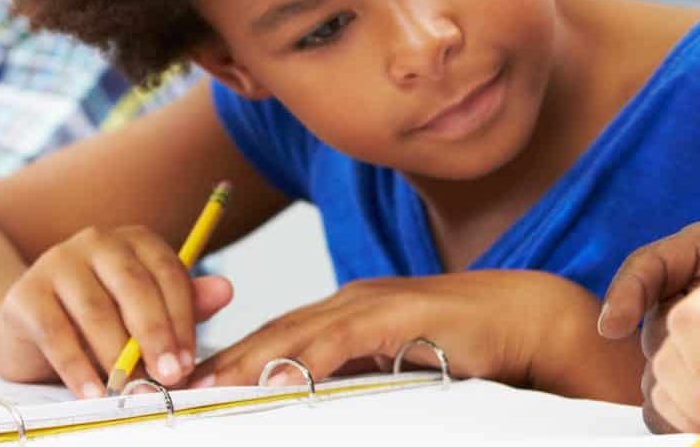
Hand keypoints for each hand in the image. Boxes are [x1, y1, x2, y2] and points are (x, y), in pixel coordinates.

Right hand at [0, 224, 233, 396]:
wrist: (28, 328)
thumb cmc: (101, 319)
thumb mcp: (145, 311)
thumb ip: (184, 303)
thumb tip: (226, 291)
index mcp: (136, 241)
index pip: (168, 273)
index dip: (182, 319)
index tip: (190, 361)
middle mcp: (97, 241)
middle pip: (134, 288)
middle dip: (156, 336)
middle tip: (170, 376)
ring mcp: (57, 263)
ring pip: (96, 311)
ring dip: (118, 357)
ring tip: (133, 390)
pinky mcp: (24, 295)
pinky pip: (56, 334)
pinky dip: (78, 369)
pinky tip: (94, 394)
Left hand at [189, 270, 639, 401]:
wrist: (526, 316)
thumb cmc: (467, 344)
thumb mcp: (397, 363)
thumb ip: (356, 374)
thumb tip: (311, 400)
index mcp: (347, 310)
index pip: (275, 337)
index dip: (230, 359)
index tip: (188, 386)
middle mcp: (351, 299)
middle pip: (272, 332)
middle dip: (221, 360)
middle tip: (172, 388)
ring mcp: (373, 302)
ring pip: (295, 334)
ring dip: (247, 361)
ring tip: (204, 388)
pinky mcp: (398, 314)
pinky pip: (341, 339)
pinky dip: (304, 358)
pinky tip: (277, 378)